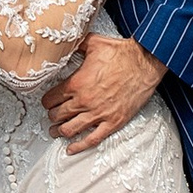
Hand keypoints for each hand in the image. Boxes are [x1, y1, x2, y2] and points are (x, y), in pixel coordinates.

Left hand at [45, 32, 165, 152]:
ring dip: (59, 132)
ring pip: (70, 130)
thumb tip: (67, 42)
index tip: (47, 101)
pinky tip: (70, 150)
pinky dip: (79, 147)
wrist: (145, 63)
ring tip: (55, 131)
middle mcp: (84, 101)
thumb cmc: (121, 53)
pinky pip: (92, 139)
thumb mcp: (93, 43)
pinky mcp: (113, 122)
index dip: (46, 101)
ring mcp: (98, 114)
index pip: (50, 99)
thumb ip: (76, 45)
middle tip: (51, 116)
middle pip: (57, 115)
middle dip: (51, 116)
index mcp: (76, 83)